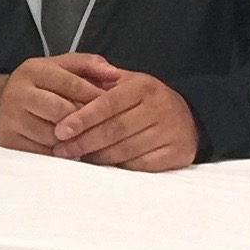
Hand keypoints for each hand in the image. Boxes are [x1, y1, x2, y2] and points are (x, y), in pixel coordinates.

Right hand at [0, 55, 108, 151]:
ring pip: (54, 136)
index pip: (72, 84)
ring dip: (73, 140)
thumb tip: (115, 74)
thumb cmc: (40, 86)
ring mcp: (10, 119)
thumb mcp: (60, 67)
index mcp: (33, 70)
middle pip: (63, 112)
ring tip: (86, 138)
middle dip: (85, 121)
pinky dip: (59, 153)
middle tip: (103, 127)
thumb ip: (89, 65)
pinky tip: (68, 148)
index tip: (114, 106)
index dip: (96, 97)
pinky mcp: (8, 141)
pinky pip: (43, 152)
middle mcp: (18, 93)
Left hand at [45, 54, 198, 171]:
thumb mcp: (128, 82)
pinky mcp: (177, 153)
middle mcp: (159, 107)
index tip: (61, 130)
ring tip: (77, 158)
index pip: (108, 103)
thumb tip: (68, 88)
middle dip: (84, 141)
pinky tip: (104, 165)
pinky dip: (119, 167)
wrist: (189, 117)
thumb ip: (100, 82)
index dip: (83, 118)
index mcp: (144, 86)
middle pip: (115, 129)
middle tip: (61, 150)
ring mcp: (170, 131)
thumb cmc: (147, 100)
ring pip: (126, 150)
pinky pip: (141, 165)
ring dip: (98, 157)